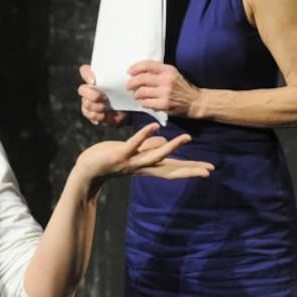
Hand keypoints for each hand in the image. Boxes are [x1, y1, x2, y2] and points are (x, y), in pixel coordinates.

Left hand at [75, 123, 212, 188]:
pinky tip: (156, 126)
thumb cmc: (110, 159)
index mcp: (147, 167)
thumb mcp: (133, 154)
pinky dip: (145, 135)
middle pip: (170, 169)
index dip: (190, 169)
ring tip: (186, 138)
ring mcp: (132, 162)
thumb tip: (163, 141)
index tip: (208, 170)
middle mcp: (143, 167)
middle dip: (189, 168)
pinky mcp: (120, 154)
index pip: (173, 169)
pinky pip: (135, 144)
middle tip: (208, 169)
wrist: (88, 170)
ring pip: (155, 155)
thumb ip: (148, 148)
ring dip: (171, 147)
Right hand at [78, 64, 128, 126]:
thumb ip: (120, 80)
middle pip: (82, 89)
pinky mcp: (89, 112)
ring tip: (106, 108)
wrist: (127, 111)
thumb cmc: (125, 94)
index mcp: (96, 77)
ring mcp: (88, 101)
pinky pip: (87, 114)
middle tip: (104, 98)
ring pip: (86, 103)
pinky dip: (96, 116)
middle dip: (92, 95)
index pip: (85, 71)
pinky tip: (103, 116)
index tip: (94, 81)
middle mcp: (89, 89)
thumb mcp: (124, 86)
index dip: (87, 75)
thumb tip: (124, 75)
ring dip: (97, 106)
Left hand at [126, 60, 199, 116]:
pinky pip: (146, 103)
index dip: (135, 68)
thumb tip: (137, 72)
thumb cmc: (181, 87)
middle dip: (131, 83)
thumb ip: (158, 71)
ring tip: (137, 95)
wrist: (195, 101)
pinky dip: (142, 103)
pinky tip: (145, 102)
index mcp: (168, 70)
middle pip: (141, 79)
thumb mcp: (172, 73)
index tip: (129, 72)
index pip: (147, 65)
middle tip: (128, 86)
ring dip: (136, 94)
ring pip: (141, 92)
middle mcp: (166, 80)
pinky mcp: (164, 104)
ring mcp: (165, 92)